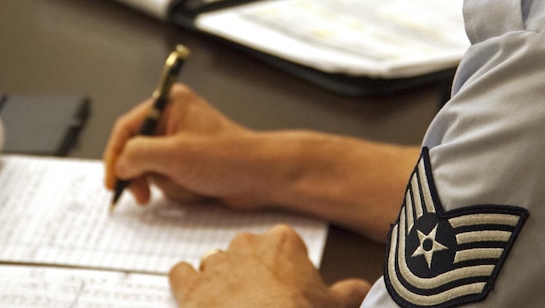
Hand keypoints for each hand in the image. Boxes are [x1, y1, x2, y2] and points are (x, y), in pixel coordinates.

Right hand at [103, 83, 265, 208]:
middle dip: (143, 174)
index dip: (115, 155)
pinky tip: (196, 188)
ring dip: (165, 184)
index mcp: (170, 103)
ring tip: (188, 183)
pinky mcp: (188, 162)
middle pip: (135, 150)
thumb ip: (139, 155)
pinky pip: (166, 179)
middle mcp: (173, 119)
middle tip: (143, 193)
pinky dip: (177, 189)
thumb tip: (119, 164)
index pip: (127, 127)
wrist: (261, 177)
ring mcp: (181, 142)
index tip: (112, 180)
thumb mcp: (175, 155)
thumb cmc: (230, 157)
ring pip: (150, 169)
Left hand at [169, 224, 371, 307]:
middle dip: (251, 270)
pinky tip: (197, 299)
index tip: (290, 286)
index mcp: (283, 242)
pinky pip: (182, 275)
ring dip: (220, 279)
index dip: (286, 267)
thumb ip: (350, 291)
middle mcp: (246, 245)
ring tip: (230, 304)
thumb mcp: (335, 305)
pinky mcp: (189, 286)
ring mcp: (216, 264)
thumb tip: (363, 288)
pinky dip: (186, 285)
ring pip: (214, 261)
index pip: (284, 244)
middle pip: (247, 250)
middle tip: (262, 299)